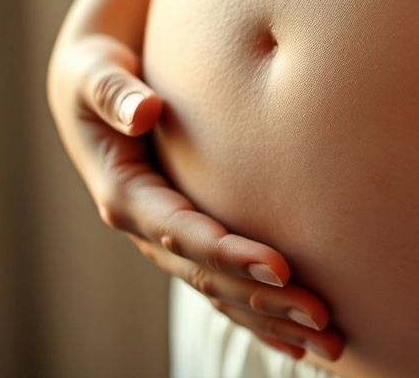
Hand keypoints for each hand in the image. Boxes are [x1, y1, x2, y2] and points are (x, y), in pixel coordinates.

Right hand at [47, 34, 343, 360]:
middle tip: (323, 320)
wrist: (88, 90)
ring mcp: (169, 242)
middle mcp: (148, 230)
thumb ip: (114, 91)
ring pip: (223, 293)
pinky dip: (258, 318)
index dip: (231, 252)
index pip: (184, 233)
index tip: (280, 266)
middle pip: (211, 276)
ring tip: (330, 345)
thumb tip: (145, 109)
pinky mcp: (187, 242)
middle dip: (266, 301)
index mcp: (127, 196)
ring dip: (273, 321)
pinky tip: (297, 345)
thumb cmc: (97, 76)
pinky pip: (224, 289)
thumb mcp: (95, 74)